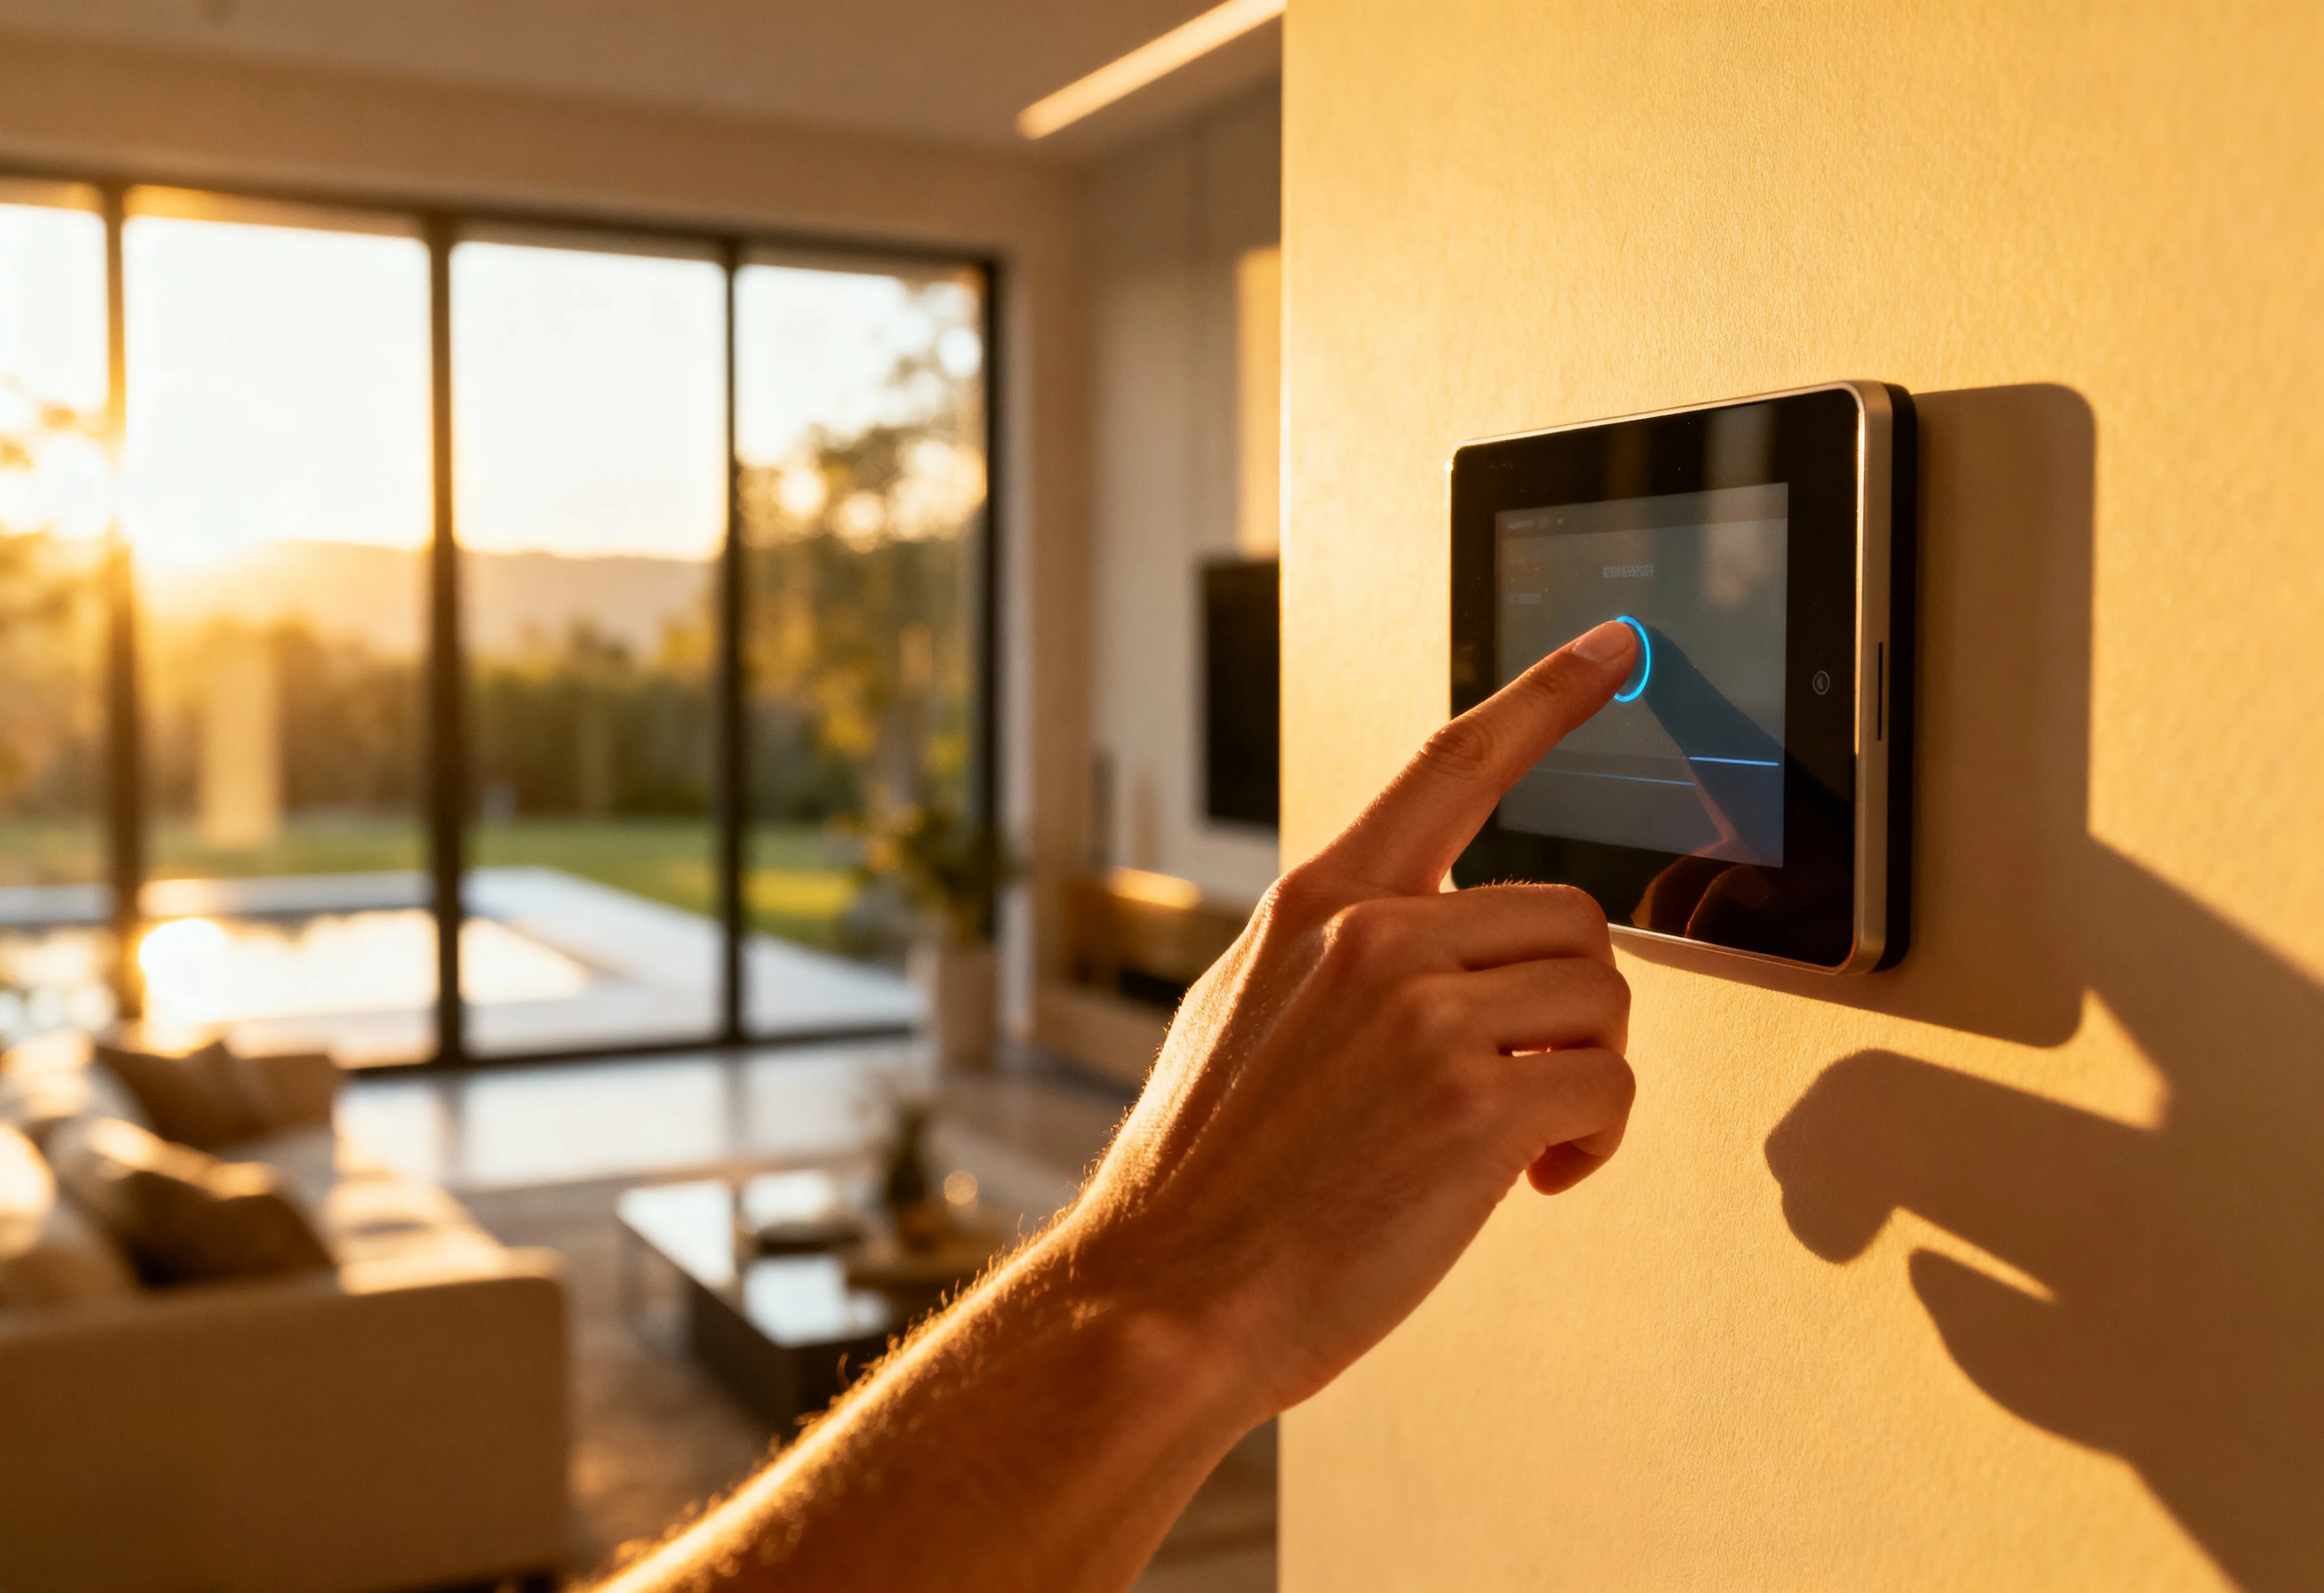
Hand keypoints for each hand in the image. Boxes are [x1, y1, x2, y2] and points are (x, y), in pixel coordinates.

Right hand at [1058, 618, 1643, 1421]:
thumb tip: (1419, 925)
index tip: (1617, 647)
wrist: (1165, 1298)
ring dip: (1584, 1075)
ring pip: (1603, 1000)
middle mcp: (1375, 938)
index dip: (1547, 697)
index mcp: (1320, 904)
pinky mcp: (1475, 1109)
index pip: (1452, 766)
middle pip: (1570, 917)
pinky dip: (1593, 1145)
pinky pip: (1609, 1090)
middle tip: (1519, 1083)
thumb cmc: (1207, 1179)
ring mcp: (1425, 1018)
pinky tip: (1530, 1183)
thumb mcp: (1243, 1011)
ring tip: (1517, 1142)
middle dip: (1567, 1007)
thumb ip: (1334, 951)